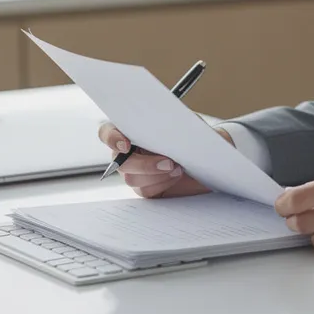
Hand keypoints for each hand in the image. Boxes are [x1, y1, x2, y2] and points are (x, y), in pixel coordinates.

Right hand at [97, 121, 234, 198]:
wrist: (206, 157)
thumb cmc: (191, 135)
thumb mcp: (183, 123)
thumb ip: (170, 122)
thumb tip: (167, 127)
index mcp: (129, 131)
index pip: (107, 132)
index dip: (112, 138)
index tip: (126, 145)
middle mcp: (127, 153)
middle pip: (119, 162)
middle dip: (144, 164)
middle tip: (169, 162)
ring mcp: (134, 172)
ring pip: (131, 179)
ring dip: (156, 174)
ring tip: (178, 167)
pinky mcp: (145, 188)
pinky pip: (146, 190)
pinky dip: (162, 183)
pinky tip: (176, 175)